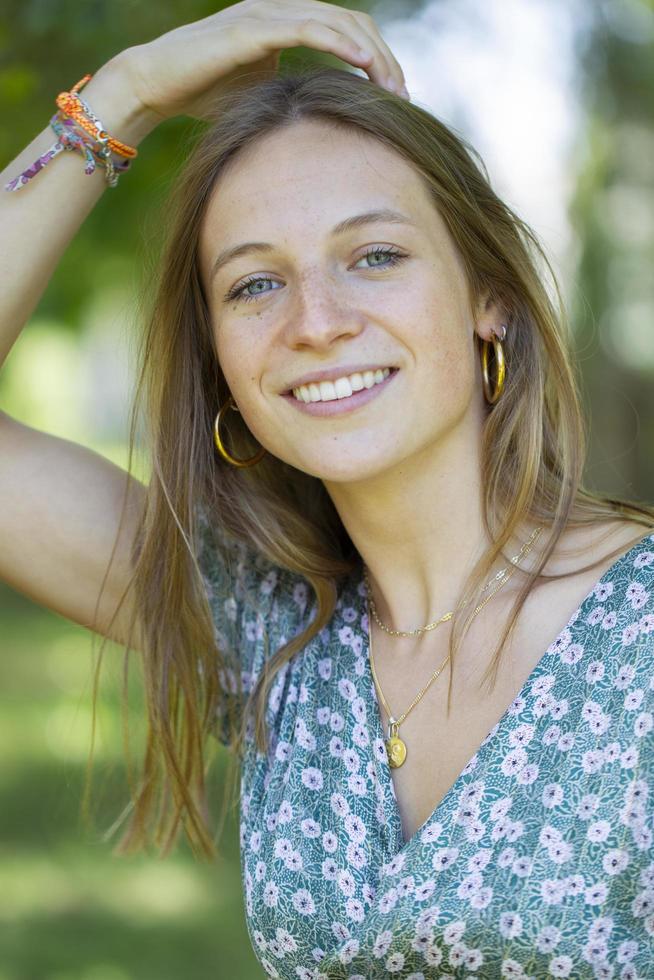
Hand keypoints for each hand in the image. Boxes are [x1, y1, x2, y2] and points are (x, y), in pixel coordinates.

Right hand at [119, 0, 407, 122]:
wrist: (153, 86)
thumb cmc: (201, 96)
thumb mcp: (259, 96)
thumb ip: (290, 97)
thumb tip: (320, 125)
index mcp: (285, 22)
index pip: (344, 31)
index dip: (376, 59)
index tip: (395, 95)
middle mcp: (279, 10)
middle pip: (350, 23)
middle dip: (383, 57)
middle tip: (403, 94)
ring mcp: (265, 14)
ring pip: (335, 22)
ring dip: (370, 53)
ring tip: (392, 85)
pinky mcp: (251, 28)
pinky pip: (307, 28)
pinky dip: (339, 44)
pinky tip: (364, 65)